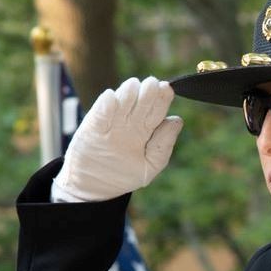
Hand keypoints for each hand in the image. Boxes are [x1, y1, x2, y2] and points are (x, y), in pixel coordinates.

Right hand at [52, 77, 181, 203]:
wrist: (94, 187)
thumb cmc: (124, 175)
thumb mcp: (150, 166)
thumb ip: (163, 145)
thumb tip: (176, 121)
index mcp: (146, 129)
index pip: (157, 110)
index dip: (163, 98)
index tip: (167, 89)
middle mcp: (130, 122)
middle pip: (141, 102)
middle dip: (148, 92)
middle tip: (152, 83)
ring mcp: (111, 123)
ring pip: (121, 102)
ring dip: (128, 93)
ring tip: (134, 85)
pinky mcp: (93, 127)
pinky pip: (100, 113)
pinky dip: (106, 105)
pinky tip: (112, 97)